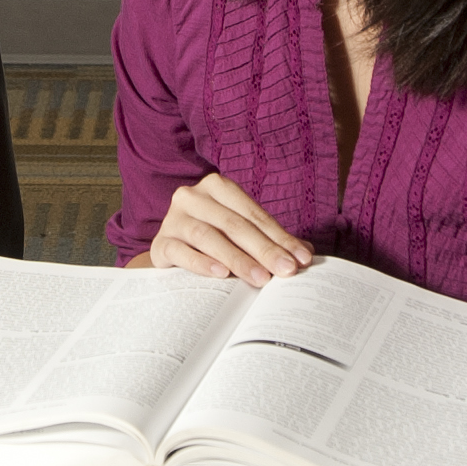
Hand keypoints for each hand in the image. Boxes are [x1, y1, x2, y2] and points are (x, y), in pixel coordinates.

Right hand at [148, 172, 312, 285]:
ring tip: (260, 278)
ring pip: (208, 236)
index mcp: (217, 187)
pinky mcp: (161, 241)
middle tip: (286, 271)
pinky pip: (181, 251)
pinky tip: (221, 274)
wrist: (170, 252)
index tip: (302, 259)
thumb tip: (305, 254)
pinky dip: (202, 262)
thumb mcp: (239, 234)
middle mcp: (193, 196)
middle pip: (234, 224)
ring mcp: (173, 218)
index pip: (254, 214)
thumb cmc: (212, 239)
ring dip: (237, 259)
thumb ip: (268, 240)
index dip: (280, 237)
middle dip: (264, 250)